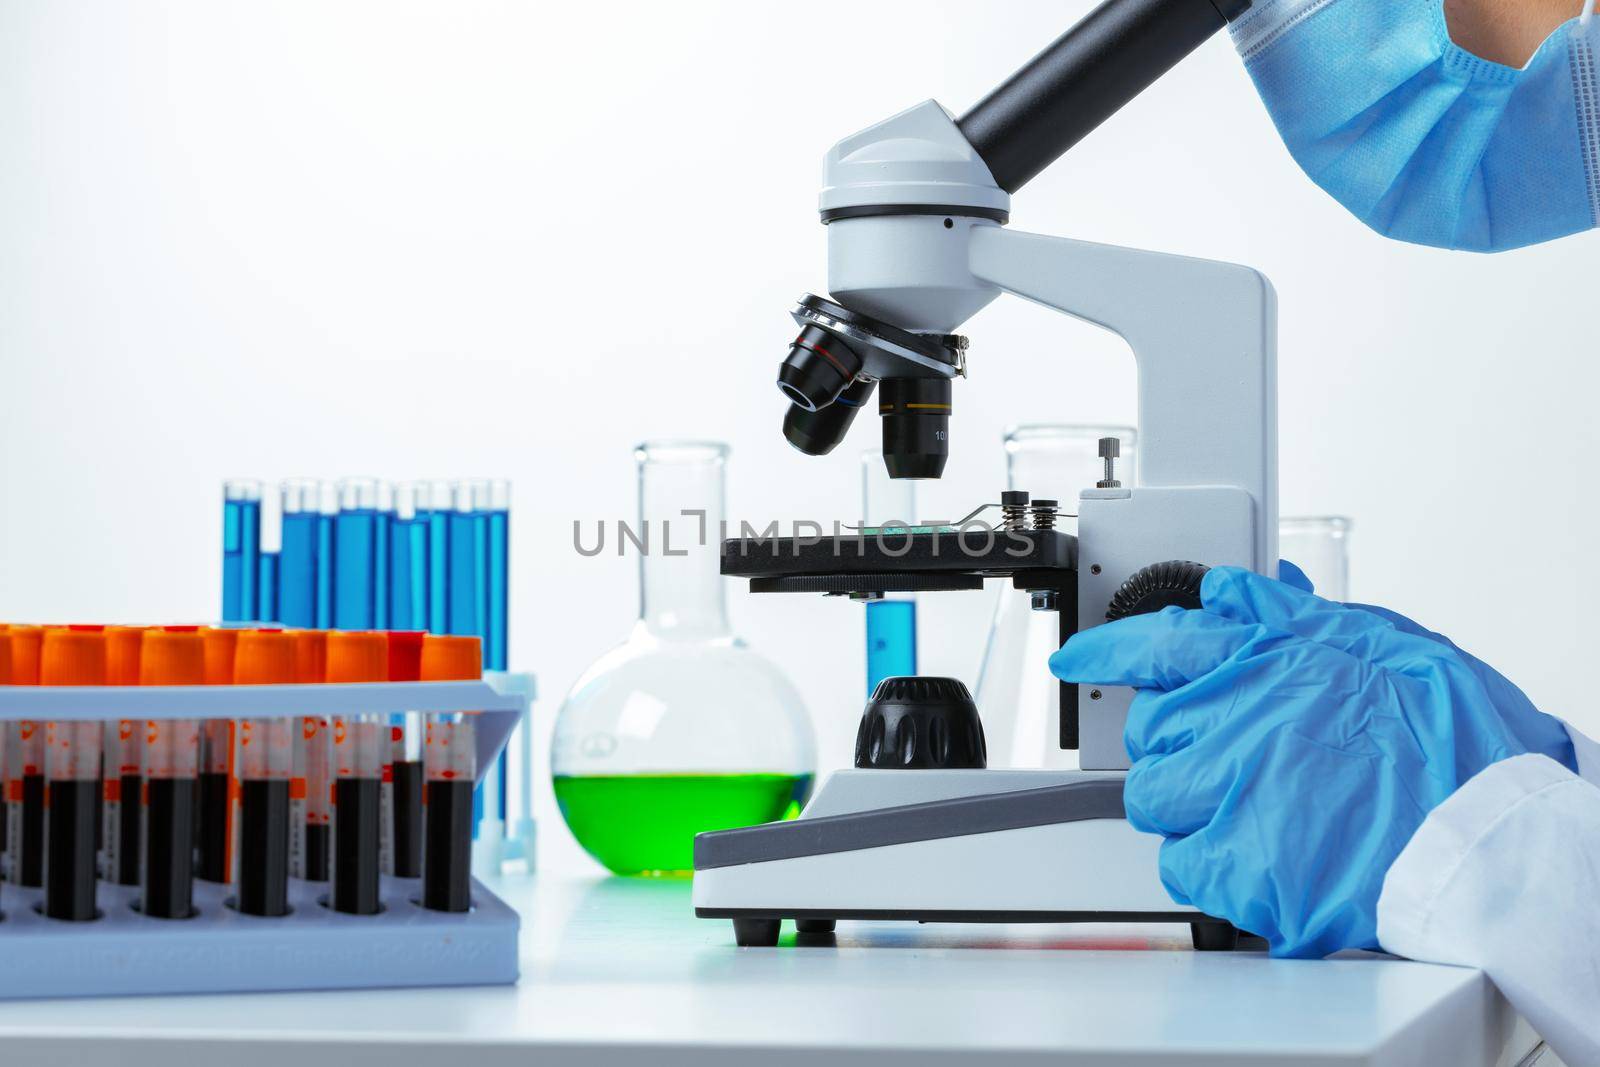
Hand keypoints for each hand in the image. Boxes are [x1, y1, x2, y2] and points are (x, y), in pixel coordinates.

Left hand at [1050, 567, 1574, 956]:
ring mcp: (1226, 790)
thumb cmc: (1455, 743)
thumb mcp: (1388, 646)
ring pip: (1153, 797)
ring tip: (1257, 811)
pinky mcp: (1233, 862)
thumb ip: (1301, 618)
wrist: (1488, 836)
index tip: (1075, 659)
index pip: (1159, 640)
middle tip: (1234, 759)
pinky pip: (1179, 862)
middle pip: (1152, 730)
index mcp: (1268, 657)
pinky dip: (1209, 863)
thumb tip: (1237, 588)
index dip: (1107, 649)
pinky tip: (1262, 856)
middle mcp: (1233, 716)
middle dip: (1179, 744)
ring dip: (1189, 805)